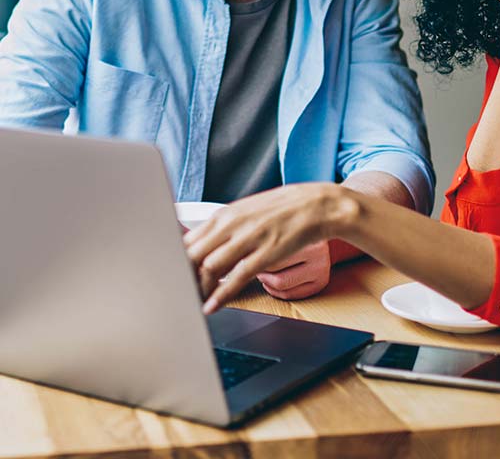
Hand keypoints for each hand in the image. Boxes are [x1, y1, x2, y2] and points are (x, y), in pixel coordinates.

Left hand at [183, 183, 354, 313]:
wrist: (316, 205)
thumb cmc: (281, 209)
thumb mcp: (247, 211)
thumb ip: (224, 227)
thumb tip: (204, 242)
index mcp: (225, 214)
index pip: (188, 240)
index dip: (176, 261)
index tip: (172, 276)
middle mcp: (232, 224)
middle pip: (193, 254)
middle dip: (183, 276)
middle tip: (178, 292)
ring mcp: (248, 238)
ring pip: (210, 266)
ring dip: (199, 288)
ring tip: (194, 301)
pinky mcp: (265, 253)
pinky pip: (236, 277)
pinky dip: (221, 295)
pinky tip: (213, 306)